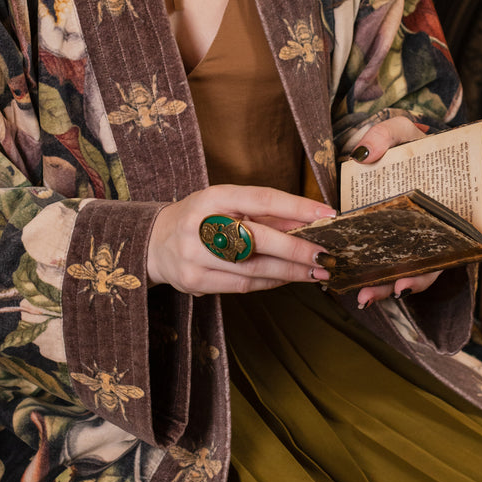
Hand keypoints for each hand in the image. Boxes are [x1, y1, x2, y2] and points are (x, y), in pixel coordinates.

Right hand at [147, 184, 335, 295]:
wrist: (154, 242)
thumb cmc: (200, 218)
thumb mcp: (227, 203)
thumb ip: (266, 212)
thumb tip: (308, 219)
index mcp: (213, 197)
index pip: (262, 199)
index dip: (297, 206)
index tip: (327, 214)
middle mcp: (201, 224)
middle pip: (258, 238)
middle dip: (297, 249)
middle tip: (327, 255)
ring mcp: (196, 256)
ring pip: (253, 268)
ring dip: (290, 271)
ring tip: (317, 272)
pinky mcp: (195, 282)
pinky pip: (242, 285)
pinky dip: (270, 282)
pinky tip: (288, 278)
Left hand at [347, 115, 443, 307]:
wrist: (400, 145)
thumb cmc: (407, 141)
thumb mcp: (399, 131)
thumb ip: (384, 135)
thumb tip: (363, 155)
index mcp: (441, 210)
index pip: (441, 249)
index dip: (423, 272)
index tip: (403, 283)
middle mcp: (431, 229)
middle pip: (424, 267)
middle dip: (404, 284)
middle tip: (383, 294)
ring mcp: (412, 235)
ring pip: (404, 270)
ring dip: (384, 287)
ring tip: (363, 296)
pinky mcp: (389, 237)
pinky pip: (385, 261)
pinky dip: (372, 273)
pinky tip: (354, 284)